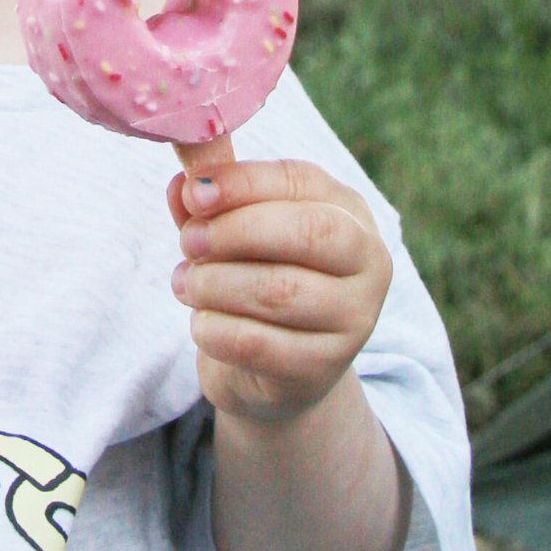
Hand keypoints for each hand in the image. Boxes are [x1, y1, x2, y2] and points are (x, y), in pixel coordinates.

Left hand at [168, 156, 392, 425]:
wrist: (271, 369)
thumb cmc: (255, 280)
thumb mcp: (234, 233)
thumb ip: (211, 203)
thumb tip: (182, 183)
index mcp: (349, 212)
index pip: (302, 181)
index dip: (244, 183)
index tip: (194, 193)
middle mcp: (368, 262)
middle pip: (308, 231)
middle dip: (234, 231)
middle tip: (187, 241)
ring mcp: (354, 319)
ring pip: (280, 290)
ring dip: (215, 284)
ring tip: (186, 284)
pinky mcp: (324, 368)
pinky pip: (259, 344)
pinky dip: (215, 329)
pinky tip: (201, 324)